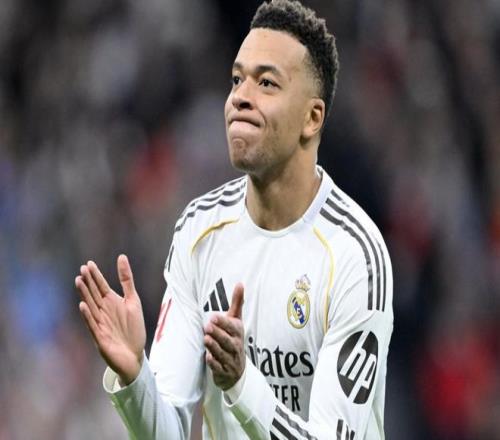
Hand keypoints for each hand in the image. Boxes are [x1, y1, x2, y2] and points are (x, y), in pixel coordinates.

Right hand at [75, 254, 145, 384]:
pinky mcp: (100, 337)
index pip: (101, 286)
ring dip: (85, 295)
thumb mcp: (133, 300)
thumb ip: (127, 280)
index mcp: (111, 302)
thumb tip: (121, 257)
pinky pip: (93, 324)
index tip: (89, 264)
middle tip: (82, 269)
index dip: (96, 275)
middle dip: (88, 282)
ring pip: (91, 306)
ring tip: (78, 281)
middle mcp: (103, 311)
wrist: (134, 355)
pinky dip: (88, 315)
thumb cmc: (133, 328)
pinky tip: (83, 305)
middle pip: (94, 294)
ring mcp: (100, 323)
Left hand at [204, 283, 244, 390]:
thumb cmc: (234, 340)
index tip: (214, 317)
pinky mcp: (224, 371)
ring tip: (205, 339)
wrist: (239, 370)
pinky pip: (219, 368)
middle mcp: (236, 346)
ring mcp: (230, 360)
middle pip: (227, 340)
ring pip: (222, 353)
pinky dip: (214, 363)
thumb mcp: (236, 322)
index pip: (232, 327)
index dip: (224, 323)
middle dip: (218, 334)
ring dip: (214, 347)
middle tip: (207, 326)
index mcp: (238, 333)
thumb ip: (237, 303)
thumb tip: (240, 283)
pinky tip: (208, 358)